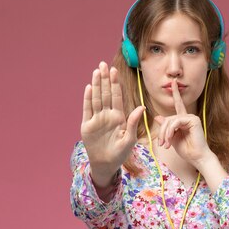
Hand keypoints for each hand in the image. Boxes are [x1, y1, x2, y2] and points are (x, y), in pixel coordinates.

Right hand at [81, 61, 145, 178]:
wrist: (106, 164)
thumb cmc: (120, 153)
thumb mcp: (130, 139)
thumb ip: (133, 123)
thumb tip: (141, 107)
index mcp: (118, 116)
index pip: (116, 96)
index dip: (115, 84)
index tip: (114, 71)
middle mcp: (107, 115)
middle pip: (105, 94)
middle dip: (105, 79)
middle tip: (103, 64)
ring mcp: (96, 119)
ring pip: (96, 98)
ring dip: (96, 85)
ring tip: (96, 72)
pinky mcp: (87, 125)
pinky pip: (87, 109)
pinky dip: (88, 99)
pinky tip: (89, 88)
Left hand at [154, 79, 211, 165]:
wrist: (197, 158)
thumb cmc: (186, 150)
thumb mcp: (171, 138)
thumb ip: (165, 127)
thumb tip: (157, 116)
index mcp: (183, 120)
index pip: (178, 104)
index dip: (176, 93)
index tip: (173, 82)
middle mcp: (188, 117)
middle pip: (168, 118)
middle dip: (162, 131)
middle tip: (161, 144)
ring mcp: (192, 117)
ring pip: (170, 120)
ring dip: (165, 133)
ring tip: (166, 144)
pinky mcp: (193, 120)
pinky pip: (176, 122)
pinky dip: (170, 130)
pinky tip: (170, 139)